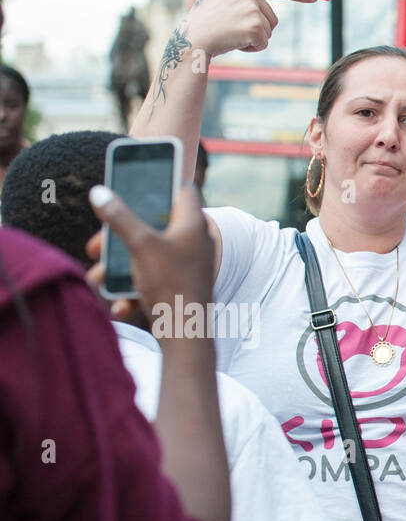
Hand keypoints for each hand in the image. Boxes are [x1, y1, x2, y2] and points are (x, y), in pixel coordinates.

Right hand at [86, 184, 214, 325]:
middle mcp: (194, 243)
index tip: (138, 181)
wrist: (187, 339)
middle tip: (97, 243)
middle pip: (154, 225)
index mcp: (193, 225)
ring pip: (147, 255)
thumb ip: (119, 216)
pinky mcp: (179, 287)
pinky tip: (120, 305)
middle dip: (121, 234)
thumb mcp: (140, 244)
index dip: (163, 181)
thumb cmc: (171, 285)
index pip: (184, 190)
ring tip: (99, 276)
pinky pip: (151, 280)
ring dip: (119, 266)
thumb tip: (99, 192)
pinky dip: (133, 288)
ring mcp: (187, 266)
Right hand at [185, 0, 322, 58]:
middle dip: (258, 29)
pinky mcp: (254, 27)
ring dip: (254, 39)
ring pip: (269, 33)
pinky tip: (235, 41)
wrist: (194, 35)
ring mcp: (254, 10)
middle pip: (273, 20)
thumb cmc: (203, 13)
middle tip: (234, 26)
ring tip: (232, 32)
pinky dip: (252, 48)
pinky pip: (263, 44)